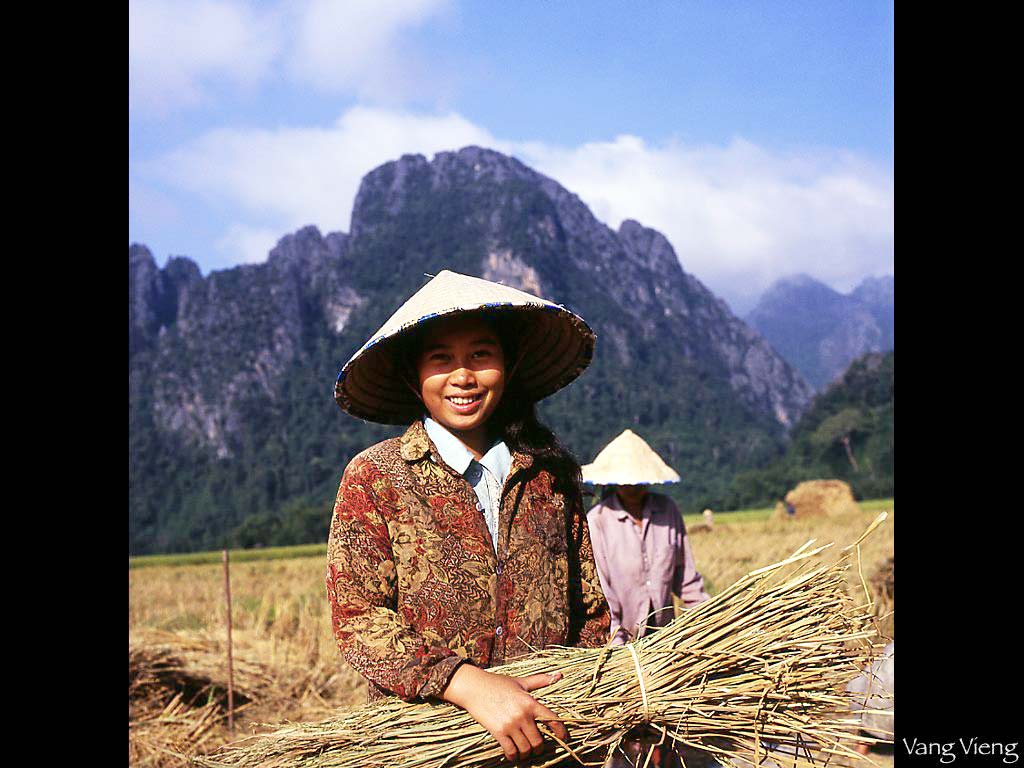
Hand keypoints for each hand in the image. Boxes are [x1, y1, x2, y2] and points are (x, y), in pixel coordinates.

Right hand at [441, 664, 567, 761]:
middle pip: (538, 741)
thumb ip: (540, 680)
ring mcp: (510, 725)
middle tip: (538, 749)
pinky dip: (514, 756)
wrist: (473, 687)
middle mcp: (522, 715)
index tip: (565, 738)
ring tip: (526, 753)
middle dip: (540, 748)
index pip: (552, 720)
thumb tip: (559, 675)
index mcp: (530, 702)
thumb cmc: (498, 683)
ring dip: (527, 754)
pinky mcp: (498, 732)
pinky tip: (514, 754)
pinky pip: (511, 751)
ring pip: (526, 749)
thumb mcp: (520, 681)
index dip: (561, 731)